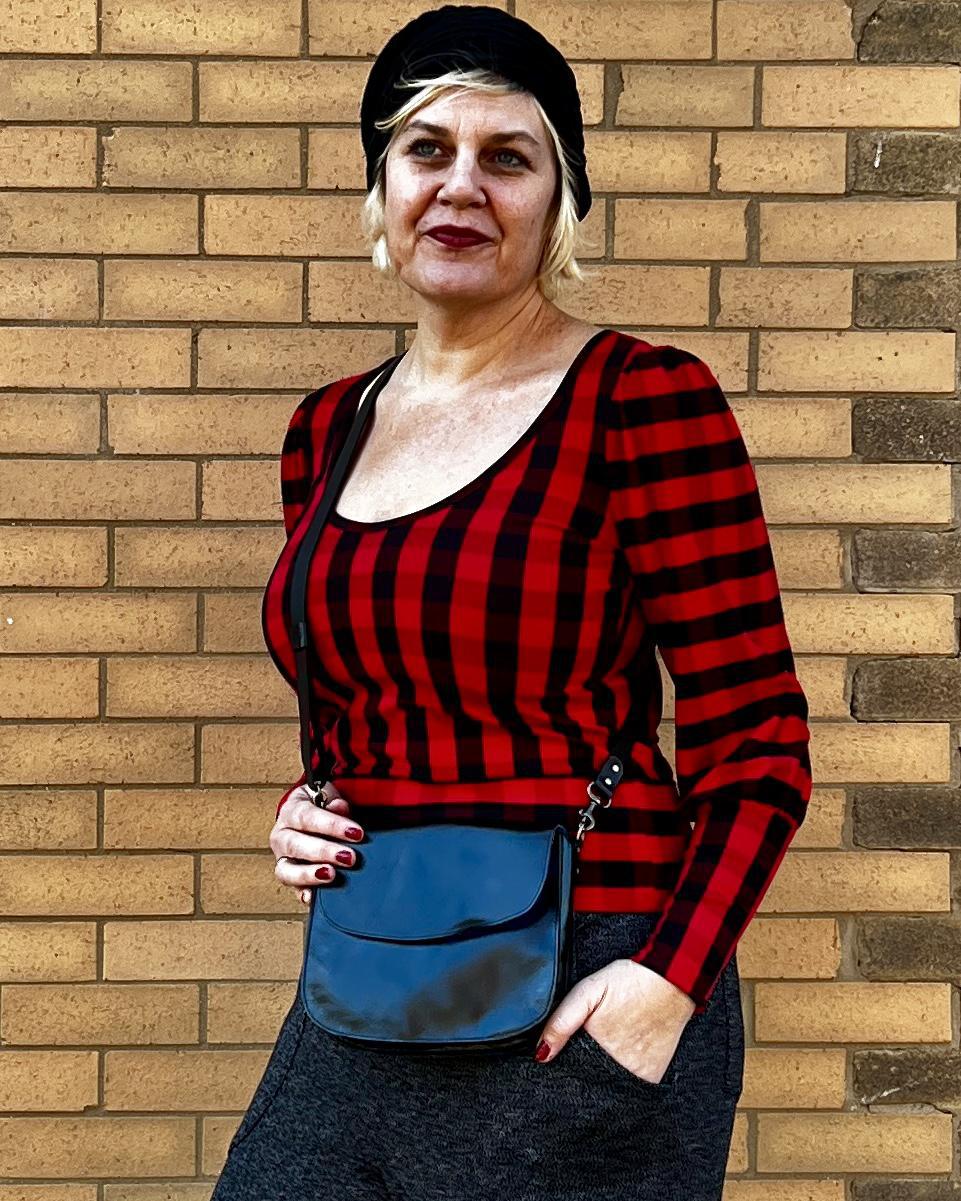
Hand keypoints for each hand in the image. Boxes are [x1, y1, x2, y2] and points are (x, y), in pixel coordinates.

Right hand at [271, 783, 364, 904]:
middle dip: (324, 851)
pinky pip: (292, 890)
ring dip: (309, 874)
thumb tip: (340, 806)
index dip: (332, 825)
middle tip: (350, 857)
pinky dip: (303, 894)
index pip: (308, 817)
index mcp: (291, 811)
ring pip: (286, 870)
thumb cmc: (322, 807)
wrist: (310, 813)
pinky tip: (314, 898)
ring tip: (331, 875)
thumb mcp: (329, 798)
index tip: (357, 833)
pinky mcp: (289, 879)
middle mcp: (281, 836)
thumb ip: (335, 803)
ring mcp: (283, 859)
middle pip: (296, 844)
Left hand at [534, 959, 695, 1083]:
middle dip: (583, 1069)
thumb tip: (541, 1055)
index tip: (569, 1051)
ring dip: (604, 1073)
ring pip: (608, 1084)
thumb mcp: (587, 991)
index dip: (564, 1063)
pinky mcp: (652, 1077)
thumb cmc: (627, 982)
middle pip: (588, 1079)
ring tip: (613, 1043)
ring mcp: (636, 1076)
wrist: (671, 980)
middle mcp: (616, 1068)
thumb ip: (561, 1022)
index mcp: (595, 1047)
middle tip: (598, 1039)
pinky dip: (624, 1074)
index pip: (569, 1071)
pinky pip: (630, 1085)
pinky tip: (627, 1051)